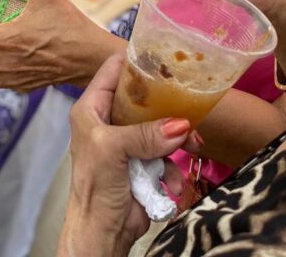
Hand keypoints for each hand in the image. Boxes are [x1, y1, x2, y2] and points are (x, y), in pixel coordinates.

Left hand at [59, 55, 190, 256]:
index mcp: (91, 108)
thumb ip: (144, 134)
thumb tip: (182, 124)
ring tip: (193, 145)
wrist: (102, 232)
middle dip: (168, 103)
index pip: (114, 70)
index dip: (136, 59)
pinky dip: (174, 164)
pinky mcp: (143, 161)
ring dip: (178, 137)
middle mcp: (109, 120)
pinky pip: (166, 152)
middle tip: (190, 100)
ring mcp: (128, 141)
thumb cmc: (94, 187)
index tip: (163, 53)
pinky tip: (174, 180)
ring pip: (161, 125)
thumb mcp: (113, 150)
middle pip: (144, 97)